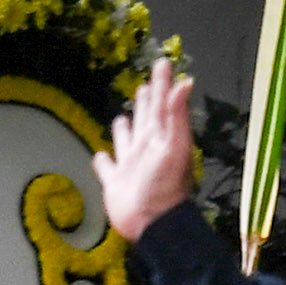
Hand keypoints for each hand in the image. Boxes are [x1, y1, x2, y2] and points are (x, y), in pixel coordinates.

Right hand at [95, 55, 195, 242]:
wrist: (152, 222)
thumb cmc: (165, 185)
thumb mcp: (174, 146)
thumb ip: (176, 115)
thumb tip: (184, 82)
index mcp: (159, 136)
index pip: (161, 103)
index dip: (162, 83)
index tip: (163, 62)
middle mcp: (145, 147)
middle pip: (145, 117)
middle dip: (146, 100)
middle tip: (146, 83)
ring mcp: (130, 165)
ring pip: (126, 140)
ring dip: (125, 127)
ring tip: (123, 114)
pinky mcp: (115, 183)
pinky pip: (107, 168)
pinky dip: (104, 161)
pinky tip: (101, 155)